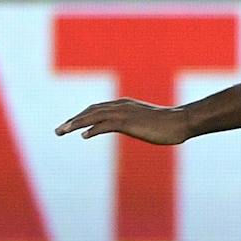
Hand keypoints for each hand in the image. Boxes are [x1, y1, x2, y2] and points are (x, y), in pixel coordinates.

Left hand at [56, 100, 191, 144]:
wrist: (183, 121)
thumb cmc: (170, 124)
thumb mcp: (148, 123)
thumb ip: (137, 124)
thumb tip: (135, 128)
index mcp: (125, 105)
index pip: (97, 109)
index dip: (81, 117)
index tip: (69, 125)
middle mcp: (122, 106)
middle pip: (91, 111)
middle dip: (73, 120)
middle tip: (58, 131)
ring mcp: (125, 113)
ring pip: (94, 116)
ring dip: (76, 123)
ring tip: (62, 131)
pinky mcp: (129, 122)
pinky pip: (106, 124)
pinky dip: (93, 129)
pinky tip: (83, 136)